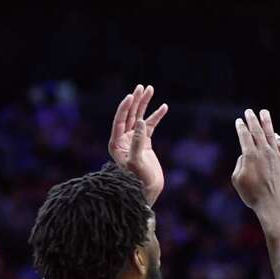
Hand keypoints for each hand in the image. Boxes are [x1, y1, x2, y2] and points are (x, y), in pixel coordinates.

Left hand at [109, 84, 168, 204]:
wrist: (147, 191)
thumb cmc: (138, 179)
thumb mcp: (137, 161)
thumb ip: (138, 141)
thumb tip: (142, 122)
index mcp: (116, 143)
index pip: (119, 121)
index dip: (125, 108)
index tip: (131, 96)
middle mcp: (123, 139)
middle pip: (130, 115)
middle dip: (136, 101)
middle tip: (142, 87)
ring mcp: (134, 140)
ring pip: (140, 117)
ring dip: (145, 104)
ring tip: (151, 89)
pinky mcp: (145, 143)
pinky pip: (151, 126)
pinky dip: (157, 116)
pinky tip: (164, 107)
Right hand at [232, 109, 279, 210]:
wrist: (273, 205)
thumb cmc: (252, 195)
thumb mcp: (237, 180)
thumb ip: (240, 164)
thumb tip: (246, 156)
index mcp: (250, 156)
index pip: (245, 136)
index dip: (241, 127)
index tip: (239, 121)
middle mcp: (264, 152)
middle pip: (257, 131)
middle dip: (252, 120)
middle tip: (249, 111)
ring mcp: (276, 157)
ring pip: (271, 135)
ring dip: (267, 122)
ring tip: (264, 112)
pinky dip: (279, 139)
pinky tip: (277, 136)